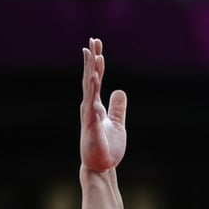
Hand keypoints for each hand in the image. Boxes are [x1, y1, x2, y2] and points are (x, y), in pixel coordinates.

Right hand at [80, 37, 126, 172]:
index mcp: (95, 106)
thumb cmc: (107, 149)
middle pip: (90, 78)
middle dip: (91, 60)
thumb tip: (120, 91)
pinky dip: (93, 89)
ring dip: (91, 69)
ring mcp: (88, 115)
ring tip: (92, 53)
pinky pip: (91, 102)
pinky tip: (95, 76)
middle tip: (93, 40)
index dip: (97, 63)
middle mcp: (90, 107)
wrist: (102, 168)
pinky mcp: (90, 124)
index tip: (98, 46)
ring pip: (89, 87)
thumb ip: (117, 108)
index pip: (96, 80)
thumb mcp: (117, 124)